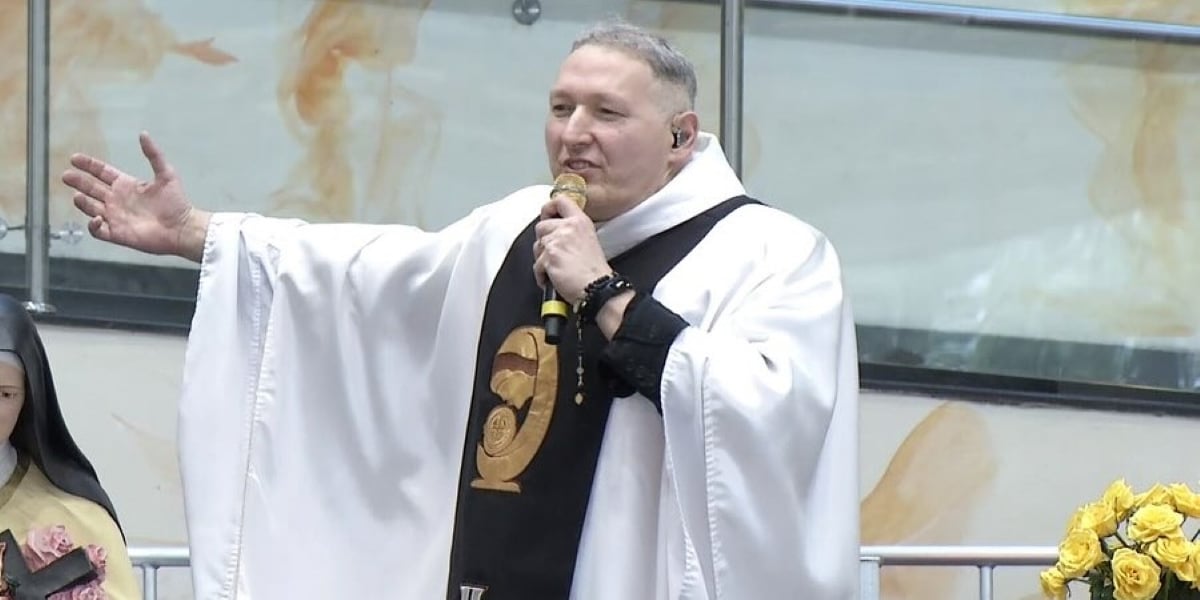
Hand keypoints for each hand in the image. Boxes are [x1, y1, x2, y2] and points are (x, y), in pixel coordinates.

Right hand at [61, 132, 209, 262]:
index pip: (101, 173)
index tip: (75, 158)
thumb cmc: (177, 202)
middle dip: (78, 181)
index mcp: (126, 185)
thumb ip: (154, 154)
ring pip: (90, 207)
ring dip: (82, 202)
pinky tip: (97, 217)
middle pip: (91, 188)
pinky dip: (93, 225)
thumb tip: (143, 134)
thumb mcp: (166, 174)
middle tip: (67, 175)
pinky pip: (97, 231)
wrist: (182, 227)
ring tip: (78, 195)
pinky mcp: (117, 234)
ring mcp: (116, 217)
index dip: (88, 165)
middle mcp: (118, 200)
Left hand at [533, 194, 610, 305]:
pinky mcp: (549, 257)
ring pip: (537, 246)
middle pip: (541, 226)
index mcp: (580, 221)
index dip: (549, 208)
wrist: (597, 288)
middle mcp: (568, 227)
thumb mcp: (589, 239)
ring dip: (542, 259)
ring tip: (556, 268)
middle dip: (543, 241)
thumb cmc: (595, 271)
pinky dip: (542, 275)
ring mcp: (557, 241)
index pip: (560, 200)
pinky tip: (553, 279)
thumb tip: (556, 231)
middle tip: (554, 254)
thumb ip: (572, 231)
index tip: (548, 216)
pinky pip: (536, 265)